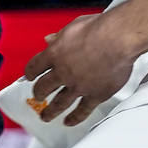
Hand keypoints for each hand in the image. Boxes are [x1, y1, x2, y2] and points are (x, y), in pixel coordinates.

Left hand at [24, 11, 138, 126]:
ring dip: (51, 111)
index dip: (30, 72)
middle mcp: (63, 72)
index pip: (35, 66)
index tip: (29, 76)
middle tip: (38, 96)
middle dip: (39, 93)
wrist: (119, 39)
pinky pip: (82, 110)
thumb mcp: (74, 26)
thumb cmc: (100, 28)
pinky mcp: (95, 95)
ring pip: (59, 103)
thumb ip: (60, 36)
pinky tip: (69, 121)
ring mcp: (78, 86)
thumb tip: (50, 38)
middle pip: (44, 87)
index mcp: (55, 53)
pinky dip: (74, 117)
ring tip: (46, 116)